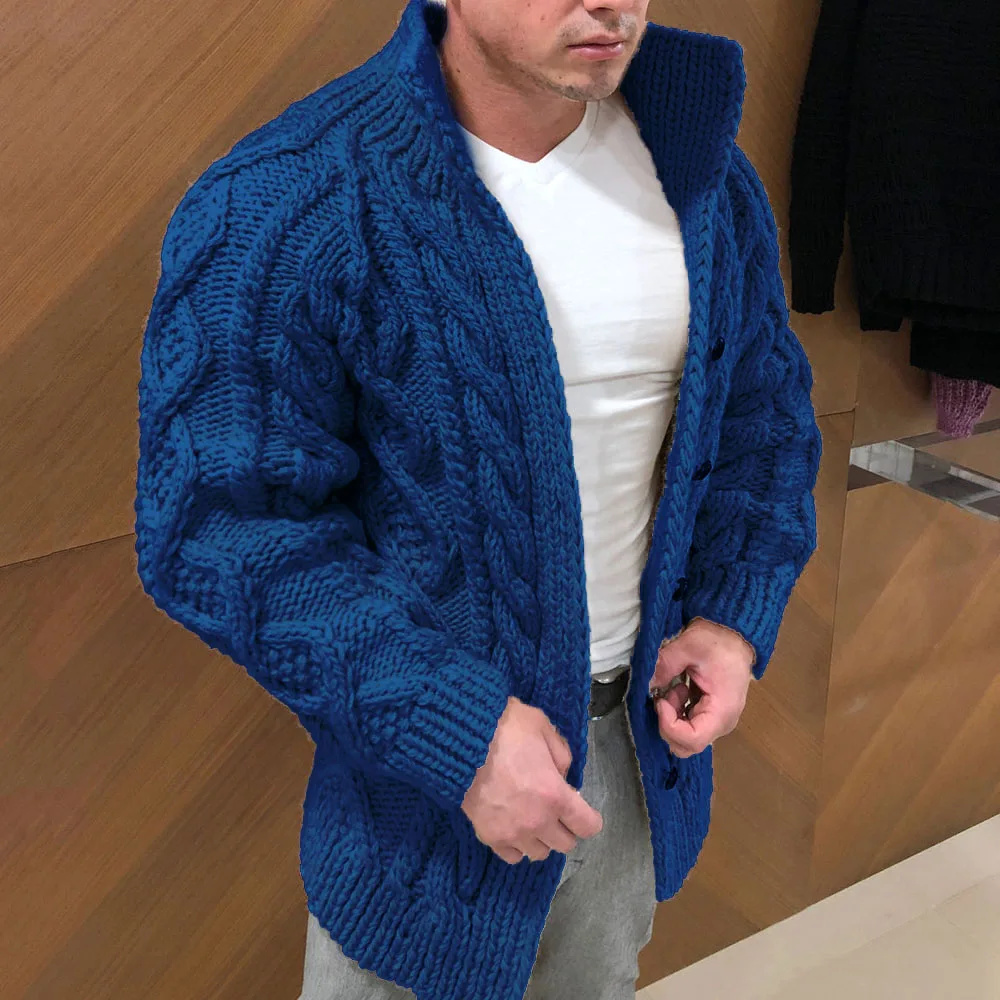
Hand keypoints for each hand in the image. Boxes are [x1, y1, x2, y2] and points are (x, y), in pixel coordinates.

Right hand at [461, 697, 603, 864]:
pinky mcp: (489, 836)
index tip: (581, 809)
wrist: (460, 741)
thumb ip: (561, 756)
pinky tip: (513, 827)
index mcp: (556, 796)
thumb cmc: (505, 729)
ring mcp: (512, 833)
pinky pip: (512, 856)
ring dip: (541, 839)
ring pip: (539, 854)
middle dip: (566, 828)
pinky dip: (517, 846)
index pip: (588, 826)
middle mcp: (538, 822)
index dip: (589, 818)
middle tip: (556, 810)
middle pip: (566, 845)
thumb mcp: (543, 728)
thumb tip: (561, 776)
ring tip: (533, 820)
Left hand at [648, 617, 754, 757]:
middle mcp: (722, 724)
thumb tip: (645, 683)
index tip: (660, 701)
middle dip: (667, 725)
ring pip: (685, 739)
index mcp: (722, 711)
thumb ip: (664, 666)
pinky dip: (677, 714)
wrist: (735, 636)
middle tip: (665, 697)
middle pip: (687, 746)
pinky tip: (679, 691)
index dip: (669, 726)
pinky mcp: (710, 716)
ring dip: (672, 718)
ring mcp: (716, 722)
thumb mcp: (688, 647)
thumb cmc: (717, 641)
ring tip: (675, 688)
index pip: (692, 740)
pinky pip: (688, 727)